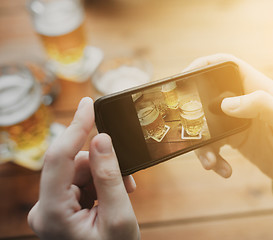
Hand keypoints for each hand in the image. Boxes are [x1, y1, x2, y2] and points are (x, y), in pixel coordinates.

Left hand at [28, 97, 139, 239]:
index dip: (76, 127)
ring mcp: (51, 210)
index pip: (59, 158)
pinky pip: (80, 183)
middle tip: (127, 180)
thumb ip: (109, 176)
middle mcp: (44, 209)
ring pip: (78, 172)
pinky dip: (100, 184)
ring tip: (123, 193)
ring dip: (104, 176)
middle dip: (101, 165)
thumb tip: (101, 139)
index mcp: (52, 213)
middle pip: (72, 165)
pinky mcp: (60, 209)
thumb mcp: (118, 217)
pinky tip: (113, 196)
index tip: (89, 104)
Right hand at [186, 54, 272, 195]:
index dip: (204, 64)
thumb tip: (226, 104)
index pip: (227, 65)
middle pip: (208, 95)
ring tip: (209, 162)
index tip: (185, 77)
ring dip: (202, 144)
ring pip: (207, 124)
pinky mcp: (234, 140)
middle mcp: (245, 101)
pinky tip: (222, 169)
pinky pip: (213, 144)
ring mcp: (237, 121)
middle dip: (193, 111)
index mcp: (258, 88)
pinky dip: (212, 157)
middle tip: (185, 126)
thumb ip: (261, 105)